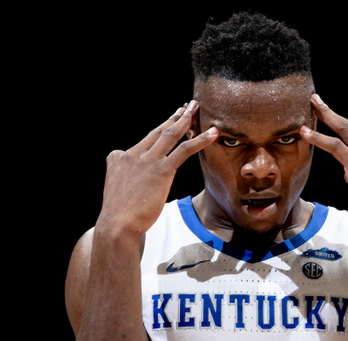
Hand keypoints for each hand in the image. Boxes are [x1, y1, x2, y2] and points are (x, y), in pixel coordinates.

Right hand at [96, 101, 217, 235]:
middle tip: (187, 106)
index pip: (144, 140)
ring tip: (196, 108)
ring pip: (170, 134)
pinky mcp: (161, 170)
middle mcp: (132, 154)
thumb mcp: (118, 189)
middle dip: (175, 117)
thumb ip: (128, 179)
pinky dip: (200, 140)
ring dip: (186, 119)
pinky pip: (184, 150)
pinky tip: (213, 133)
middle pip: (158, 131)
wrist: (116, 225)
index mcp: (119, 158)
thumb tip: (139, 183)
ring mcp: (147, 161)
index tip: (172, 120)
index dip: (161, 128)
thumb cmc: (119, 215)